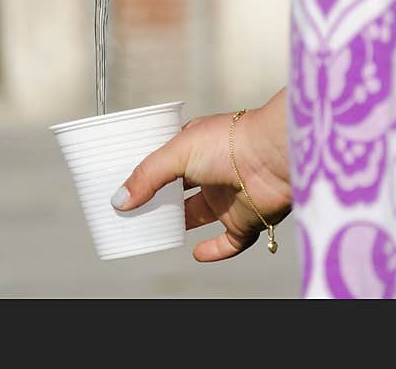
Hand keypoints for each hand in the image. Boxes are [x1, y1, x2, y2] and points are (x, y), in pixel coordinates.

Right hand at [110, 89, 290, 260]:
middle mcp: (211, 171)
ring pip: (198, 215)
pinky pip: (229, 242)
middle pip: (178, 191)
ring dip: (179, 224)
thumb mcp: (176, 153)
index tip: (124, 187)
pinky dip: (214, 251)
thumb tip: (119, 201)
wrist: (275, 155)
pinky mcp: (245, 219)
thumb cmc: (228, 142)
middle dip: (157, 201)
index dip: (147, 173)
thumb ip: (147, 177)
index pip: (166, 161)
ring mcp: (228, 196)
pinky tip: (196, 254)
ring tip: (153, 233)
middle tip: (131, 213)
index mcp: (195, 146)